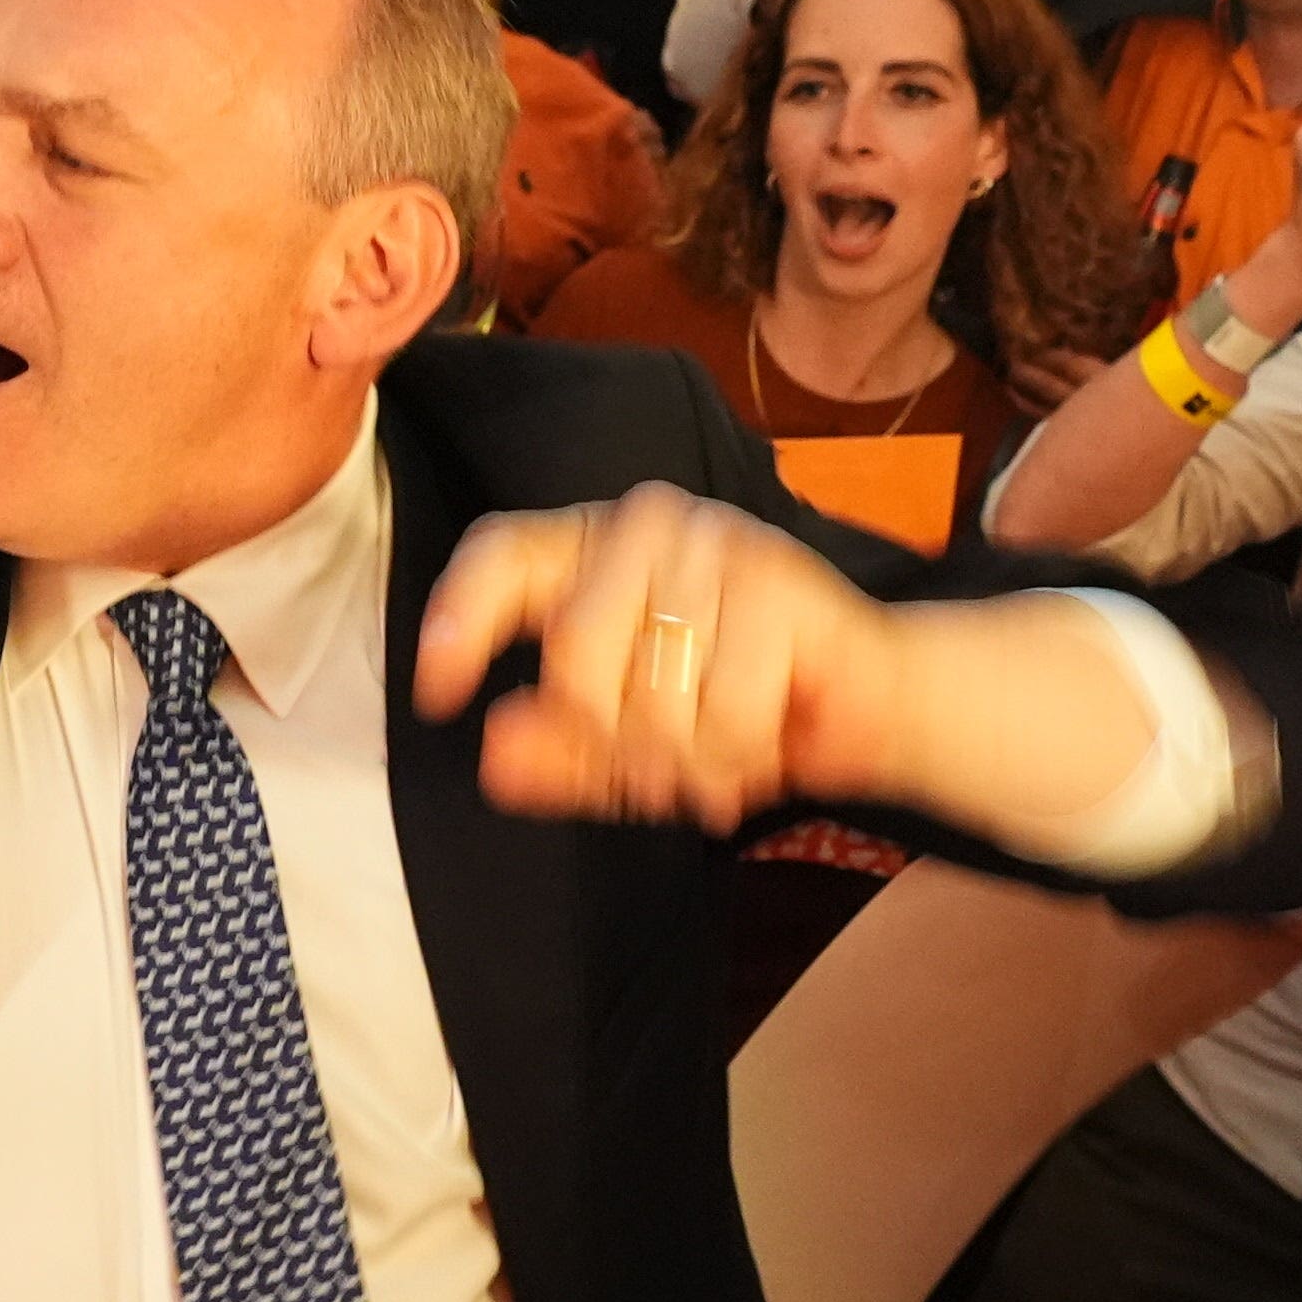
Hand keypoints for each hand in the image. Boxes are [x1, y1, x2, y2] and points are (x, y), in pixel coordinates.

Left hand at [408, 481, 919, 830]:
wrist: (865, 707)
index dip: (459, 619)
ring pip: (653, 692)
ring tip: (714, 757)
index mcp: (594, 550)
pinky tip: (761, 744)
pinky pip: (726, 707)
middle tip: (655, 773)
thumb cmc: (735, 709)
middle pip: (572, 654)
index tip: (437, 692)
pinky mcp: (780, 584)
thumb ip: (558, 749)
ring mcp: (717, 545)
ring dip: (684, 759)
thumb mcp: (630, 743)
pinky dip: (737, 754)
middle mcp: (649, 528)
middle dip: (612, 741)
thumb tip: (495, 753)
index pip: (502, 554)